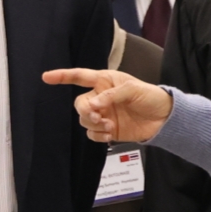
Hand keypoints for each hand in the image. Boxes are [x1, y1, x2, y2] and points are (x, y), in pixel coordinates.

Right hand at [44, 66, 174, 142]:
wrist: (164, 119)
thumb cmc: (150, 96)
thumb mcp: (132, 89)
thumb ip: (110, 95)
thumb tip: (92, 105)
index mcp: (105, 81)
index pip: (80, 76)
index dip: (62, 76)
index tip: (46, 77)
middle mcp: (101, 97)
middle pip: (79, 104)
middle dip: (85, 111)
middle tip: (98, 116)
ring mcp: (103, 114)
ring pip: (84, 120)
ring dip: (93, 124)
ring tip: (109, 125)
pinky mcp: (107, 129)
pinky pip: (92, 134)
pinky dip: (98, 135)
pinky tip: (109, 134)